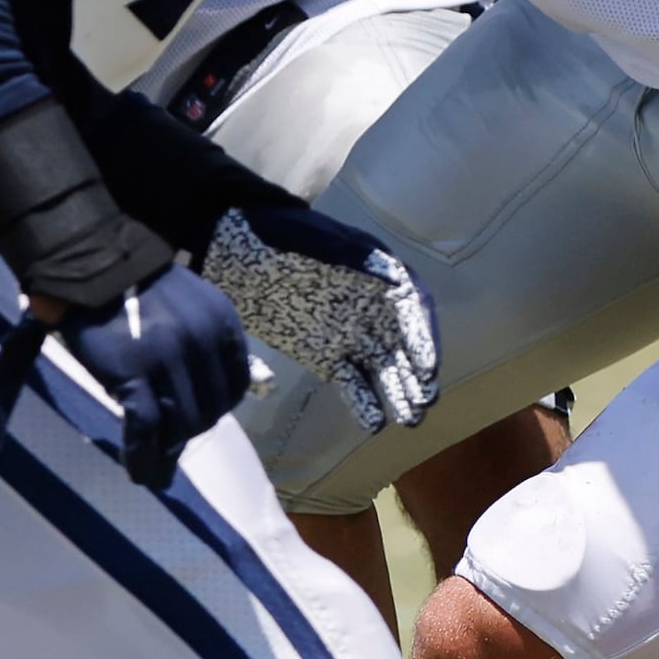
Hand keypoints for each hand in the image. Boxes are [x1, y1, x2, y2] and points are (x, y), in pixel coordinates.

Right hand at [0, 263, 253, 488]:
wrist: (93, 267)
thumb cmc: (137, 289)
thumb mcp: (190, 307)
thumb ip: (203, 344)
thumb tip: (203, 396)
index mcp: (222, 324)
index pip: (234, 384)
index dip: (216, 408)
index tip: (195, 419)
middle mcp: (204, 343)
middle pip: (209, 409)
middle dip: (188, 431)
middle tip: (167, 443)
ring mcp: (170, 360)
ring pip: (181, 424)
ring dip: (168, 449)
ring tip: (154, 463)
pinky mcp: (134, 375)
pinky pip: (146, 430)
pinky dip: (144, 457)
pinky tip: (140, 471)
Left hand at [194, 204, 439, 433]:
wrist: (230, 242)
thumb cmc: (274, 234)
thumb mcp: (309, 237)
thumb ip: (347, 255)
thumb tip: (394, 278)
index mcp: (373, 272)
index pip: (410, 307)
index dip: (423, 337)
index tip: (428, 366)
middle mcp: (369, 305)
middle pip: (402, 343)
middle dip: (417, 373)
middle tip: (426, 402)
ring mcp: (348, 332)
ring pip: (382, 366)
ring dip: (398, 392)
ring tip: (411, 420)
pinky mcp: (325, 354)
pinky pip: (350, 380)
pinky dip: (363, 401)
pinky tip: (374, 424)